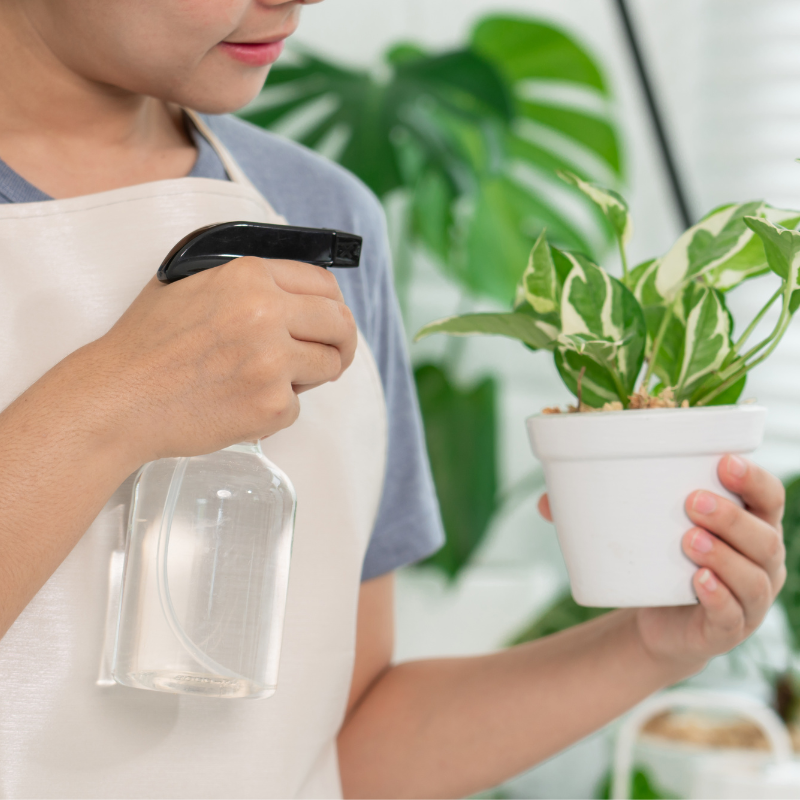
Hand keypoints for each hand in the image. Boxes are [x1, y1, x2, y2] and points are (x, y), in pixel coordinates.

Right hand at [80, 257, 356, 462]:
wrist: (119, 398)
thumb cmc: (146, 345)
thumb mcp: (190, 284)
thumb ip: (244, 281)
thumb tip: (292, 291)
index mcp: (249, 276)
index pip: (323, 284)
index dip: (332, 305)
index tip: (331, 321)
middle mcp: (267, 312)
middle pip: (340, 324)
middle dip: (341, 342)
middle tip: (333, 356)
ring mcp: (273, 361)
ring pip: (329, 366)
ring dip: (310, 376)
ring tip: (270, 381)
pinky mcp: (272, 404)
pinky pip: (297, 407)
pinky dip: (275, 411)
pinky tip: (239, 405)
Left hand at [538, 455, 786, 673]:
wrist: (658, 623)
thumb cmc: (660, 561)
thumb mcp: (642, 530)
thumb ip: (600, 510)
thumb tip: (545, 501)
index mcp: (749, 525)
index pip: (769, 497)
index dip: (755, 479)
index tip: (724, 461)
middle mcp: (760, 562)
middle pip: (765, 537)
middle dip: (731, 517)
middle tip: (691, 501)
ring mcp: (750, 600)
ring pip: (753, 576)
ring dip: (724, 556)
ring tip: (688, 541)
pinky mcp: (728, 629)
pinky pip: (733, 615)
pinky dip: (718, 597)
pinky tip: (698, 582)